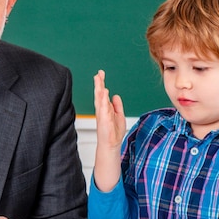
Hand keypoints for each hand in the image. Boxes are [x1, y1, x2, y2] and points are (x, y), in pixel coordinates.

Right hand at [93, 70, 126, 191]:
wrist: (111, 144)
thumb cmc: (114, 132)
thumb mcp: (119, 115)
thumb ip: (117, 105)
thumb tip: (115, 95)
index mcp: (104, 108)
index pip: (102, 94)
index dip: (101, 84)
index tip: (100, 74)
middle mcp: (102, 110)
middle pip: (99, 94)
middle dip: (98, 83)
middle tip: (99, 73)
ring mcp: (102, 114)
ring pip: (99, 98)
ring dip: (99, 88)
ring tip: (99, 78)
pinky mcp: (104, 119)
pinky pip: (103, 107)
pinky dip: (103, 99)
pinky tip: (104, 92)